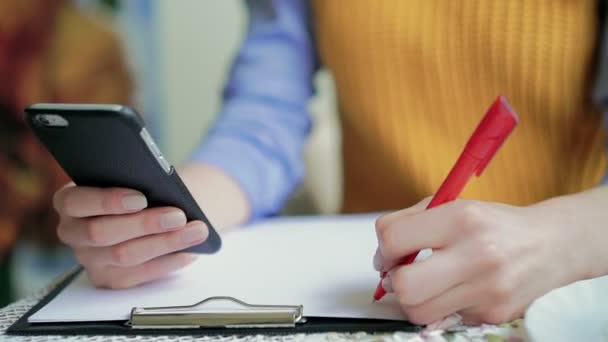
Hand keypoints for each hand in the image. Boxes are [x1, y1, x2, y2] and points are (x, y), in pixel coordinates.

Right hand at [54, 184, 207, 288]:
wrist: (152, 208)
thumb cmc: (141, 189)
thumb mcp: (134, 179)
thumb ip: (136, 181)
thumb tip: (158, 187)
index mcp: (70, 202)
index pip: (76, 202)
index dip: (108, 201)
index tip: (141, 198)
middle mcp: (73, 233)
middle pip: (102, 233)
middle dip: (145, 224)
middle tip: (178, 216)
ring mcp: (90, 260)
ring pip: (125, 255)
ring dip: (166, 243)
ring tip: (196, 231)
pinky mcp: (111, 279)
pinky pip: (141, 274)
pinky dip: (169, 261)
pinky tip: (190, 251)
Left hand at [374, 198, 580, 324]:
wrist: (551, 244)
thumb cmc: (492, 224)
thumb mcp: (453, 206)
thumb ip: (409, 222)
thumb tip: (381, 256)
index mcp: (461, 218)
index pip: (394, 239)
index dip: (383, 249)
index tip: (389, 253)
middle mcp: (477, 253)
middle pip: (405, 286)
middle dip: (393, 282)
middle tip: (399, 274)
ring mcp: (487, 288)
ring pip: (420, 312)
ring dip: (413, 300)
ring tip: (424, 284)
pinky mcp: (494, 313)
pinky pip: (446, 318)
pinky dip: (443, 305)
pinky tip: (456, 289)